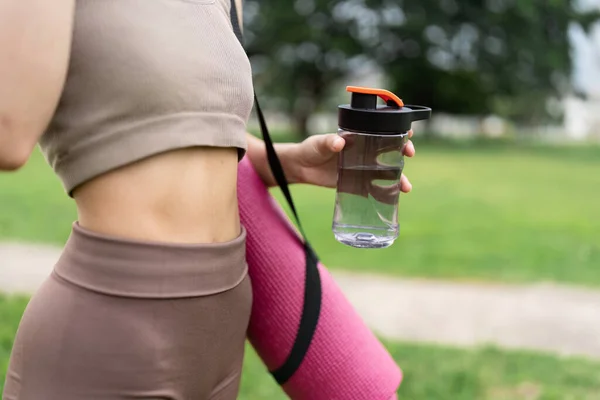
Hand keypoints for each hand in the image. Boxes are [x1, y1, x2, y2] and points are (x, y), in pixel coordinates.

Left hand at [292, 130, 415, 192]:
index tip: (408, 132)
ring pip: (387, 172)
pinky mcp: (357, 183)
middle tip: (408, 154)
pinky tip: (392, 200)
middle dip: (404, 152)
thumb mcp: (319, 143)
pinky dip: (384, 194)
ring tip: (406, 188)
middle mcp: (365, 151)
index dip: (398, 131)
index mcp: (359, 137)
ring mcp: (363, 168)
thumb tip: (339, 142)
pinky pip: (374, 188)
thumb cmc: (311, 149)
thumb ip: (329, 142)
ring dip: (399, 179)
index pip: (383, 131)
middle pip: (391, 151)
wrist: (302, 168)